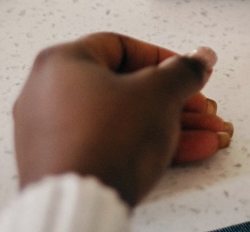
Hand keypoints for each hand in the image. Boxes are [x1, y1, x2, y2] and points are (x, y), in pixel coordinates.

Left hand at [11, 32, 230, 205]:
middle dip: (172, 100)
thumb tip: (197, 60)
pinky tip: (181, 153)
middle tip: (198, 108)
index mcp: (61, 63)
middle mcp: (46, 94)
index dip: (163, 59)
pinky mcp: (60, 163)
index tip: (185, 71)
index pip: (121, 47)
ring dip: (166, 126)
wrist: (80, 203)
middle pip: (124, 88)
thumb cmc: (106, 143)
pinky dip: (142, 146)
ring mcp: (50, 133)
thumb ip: (183, 71)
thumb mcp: (159, 93)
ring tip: (203, 136)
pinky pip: (107, 144)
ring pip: (121, 120)